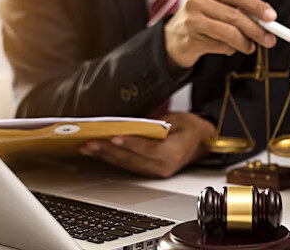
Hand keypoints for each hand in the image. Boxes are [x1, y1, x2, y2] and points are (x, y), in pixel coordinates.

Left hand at [79, 112, 215, 177]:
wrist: (201, 142)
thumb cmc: (190, 129)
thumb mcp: (179, 119)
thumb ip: (159, 123)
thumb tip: (137, 123)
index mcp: (173, 154)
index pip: (148, 149)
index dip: (130, 143)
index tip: (114, 137)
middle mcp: (162, 166)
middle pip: (132, 158)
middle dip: (109, 149)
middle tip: (92, 141)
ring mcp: (154, 171)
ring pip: (126, 163)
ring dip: (105, 155)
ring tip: (88, 147)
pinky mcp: (147, 170)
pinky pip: (126, 165)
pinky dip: (111, 158)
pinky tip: (98, 152)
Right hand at [164, 0, 277, 66]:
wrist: (173, 39)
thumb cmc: (202, 22)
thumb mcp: (217, 10)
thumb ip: (239, 12)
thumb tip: (266, 23)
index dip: (257, 6)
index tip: (272, 17)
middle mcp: (197, 2)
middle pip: (235, 16)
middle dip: (256, 29)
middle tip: (269, 40)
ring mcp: (192, 21)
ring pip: (229, 33)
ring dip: (245, 43)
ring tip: (250, 48)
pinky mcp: (191, 39)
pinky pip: (220, 46)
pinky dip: (230, 49)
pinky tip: (228, 48)